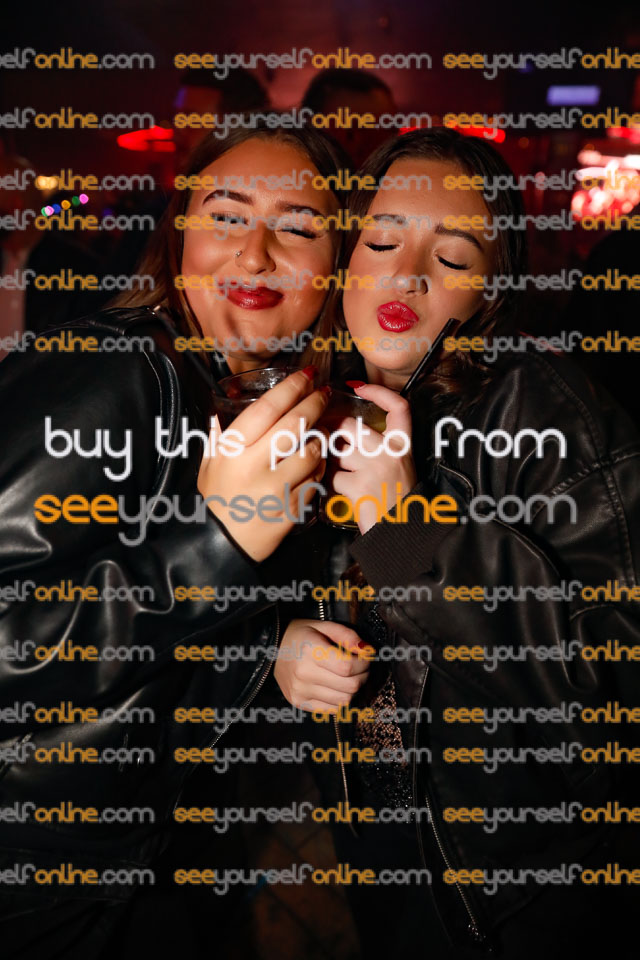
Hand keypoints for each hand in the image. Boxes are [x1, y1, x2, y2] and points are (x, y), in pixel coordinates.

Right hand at [198, 370, 328, 561]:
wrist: (227, 544)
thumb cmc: (218, 501)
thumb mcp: (209, 467)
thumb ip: (218, 438)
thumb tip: (220, 413)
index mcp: (234, 450)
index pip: (268, 408)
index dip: (290, 387)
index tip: (305, 375)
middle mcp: (257, 465)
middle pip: (296, 424)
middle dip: (315, 403)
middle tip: (323, 392)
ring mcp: (279, 486)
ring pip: (312, 450)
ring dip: (319, 437)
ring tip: (319, 432)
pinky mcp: (295, 504)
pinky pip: (317, 477)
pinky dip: (319, 467)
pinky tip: (314, 463)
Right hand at [274, 619, 372, 712]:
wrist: (271, 649)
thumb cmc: (300, 635)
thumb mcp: (323, 626)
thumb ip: (347, 635)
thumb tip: (366, 650)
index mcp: (310, 650)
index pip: (348, 666)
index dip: (364, 663)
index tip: (365, 657)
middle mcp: (303, 673)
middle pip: (350, 686)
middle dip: (363, 676)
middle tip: (361, 667)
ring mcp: (300, 691)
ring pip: (344, 700)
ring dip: (353, 689)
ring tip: (349, 676)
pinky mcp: (299, 702)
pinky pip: (332, 709)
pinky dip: (340, 699)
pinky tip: (336, 686)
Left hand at [332, 384, 416, 534]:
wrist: (402, 535)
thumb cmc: (396, 502)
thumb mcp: (398, 467)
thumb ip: (378, 447)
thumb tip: (345, 430)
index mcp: (403, 447)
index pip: (398, 407)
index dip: (378, 392)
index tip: (359, 387)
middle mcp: (391, 453)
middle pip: (351, 426)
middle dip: (334, 432)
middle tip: (328, 438)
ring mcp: (374, 468)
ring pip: (338, 451)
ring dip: (333, 462)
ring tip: (342, 476)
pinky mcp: (358, 486)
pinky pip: (332, 476)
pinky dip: (331, 484)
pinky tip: (342, 493)